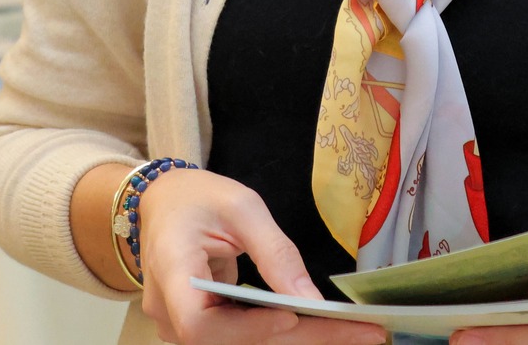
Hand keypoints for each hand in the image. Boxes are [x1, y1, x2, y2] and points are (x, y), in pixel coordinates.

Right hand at [131, 169, 383, 344]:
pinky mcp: (204, 322)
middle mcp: (169, 310)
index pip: (199, 322)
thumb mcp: (242, 207)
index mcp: (171, 271)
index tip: (291, 315)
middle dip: (300, 339)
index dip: (245, 328)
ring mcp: (182, 322)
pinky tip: (326, 328)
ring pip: (240, 344)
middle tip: (363, 334)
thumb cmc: (198, 197)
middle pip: (229, 342)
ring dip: (299, 340)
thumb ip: (274, 251)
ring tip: (356, 333)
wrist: (164, 201)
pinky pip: (242, 335)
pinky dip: (284, 332)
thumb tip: (309, 296)